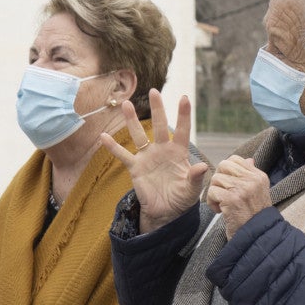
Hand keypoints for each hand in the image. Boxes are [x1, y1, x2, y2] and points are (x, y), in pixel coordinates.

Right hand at [99, 90, 208, 232]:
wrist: (164, 212)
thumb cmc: (181, 199)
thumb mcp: (191, 190)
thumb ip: (195, 178)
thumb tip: (201, 166)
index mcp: (178, 153)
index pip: (182, 131)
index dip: (183, 115)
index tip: (184, 98)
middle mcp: (162, 150)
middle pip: (159, 126)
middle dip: (157, 109)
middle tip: (154, 91)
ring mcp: (147, 157)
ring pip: (138, 135)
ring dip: (132, 121)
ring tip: (125, 104)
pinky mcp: (135, 168)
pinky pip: (122, 155)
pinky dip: (113, 147)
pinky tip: (103, 136)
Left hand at [207, 156, 271, 237]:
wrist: (257, 237)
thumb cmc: (253, 217)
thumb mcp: (257, 193)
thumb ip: (250, 176)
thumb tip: (248, 160)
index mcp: (259, 176)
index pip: (235, 159)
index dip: (226, 172)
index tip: (229, 186)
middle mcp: (252, 180)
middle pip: (223, 165)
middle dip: (218, 180)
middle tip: (223, 194)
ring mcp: (243, 189)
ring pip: (216, 179)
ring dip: (214, 193)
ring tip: (223, 205)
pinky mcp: (232, 199)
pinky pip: (212, 191)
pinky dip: (211, 202)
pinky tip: (220, 211)